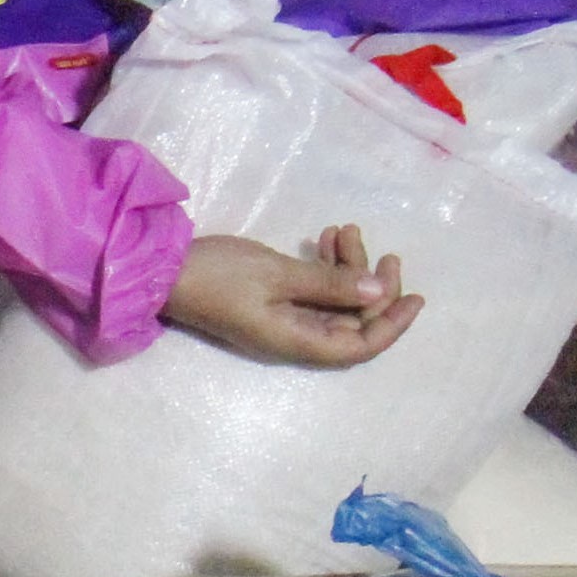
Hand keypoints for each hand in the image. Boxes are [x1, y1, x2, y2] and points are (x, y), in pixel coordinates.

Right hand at [164, 225, 422, 366]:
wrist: (160, 271)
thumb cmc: (217, 274)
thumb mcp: (277, 274)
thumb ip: (331, 283)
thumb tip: (380, 290)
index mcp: (299, 343)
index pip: (361, 346)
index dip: (393, 325)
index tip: (416, 295)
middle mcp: (295, 339)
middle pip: (352, 321)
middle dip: (372, 284)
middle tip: (378, 247)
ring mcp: (281, 322)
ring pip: (334, 302)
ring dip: (347, 269)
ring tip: (343, 230)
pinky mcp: (269, 304)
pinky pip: (312, 292)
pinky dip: (324, 268)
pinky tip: (323, 239)